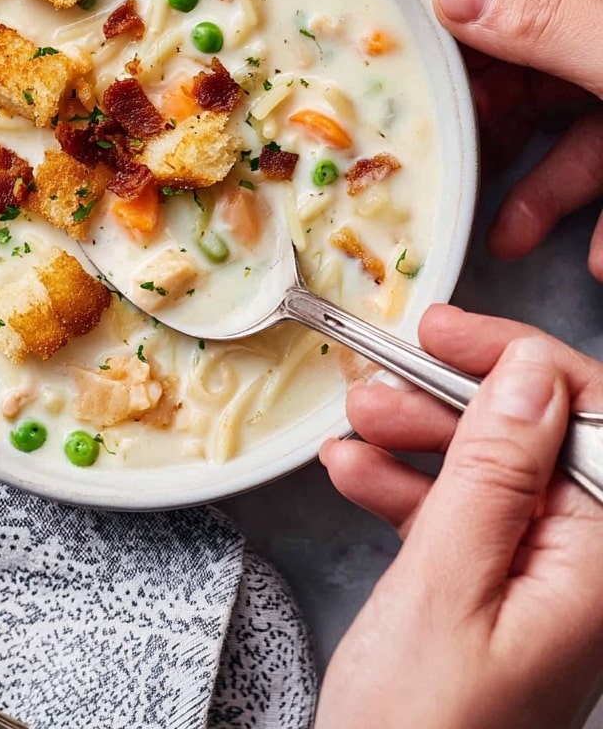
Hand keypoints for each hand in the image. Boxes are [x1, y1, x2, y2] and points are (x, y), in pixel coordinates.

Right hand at [316, 306, 602, 728]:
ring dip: (419, 441)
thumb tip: (530, 375)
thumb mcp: (445, 584)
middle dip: (455, 403)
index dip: (524, 364)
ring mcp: (541, 584)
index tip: (447, 335)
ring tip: (352, 429)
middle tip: (379, 383)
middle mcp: (586, 570)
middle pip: (537, 442)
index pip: (593, 423)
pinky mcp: (496, 596)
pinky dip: (405, 490)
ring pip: (492, 473)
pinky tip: (355, 476)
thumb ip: (492, 473)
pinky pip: (462, 517)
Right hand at [431, 0, 602, 277]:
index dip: (458, 17)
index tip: (404, 62)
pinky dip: (601, 214)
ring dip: (543, 186)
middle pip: (535, 58)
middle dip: (493, 119)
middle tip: (444, 157)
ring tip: (508, 237)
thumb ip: (548, 25)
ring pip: (575, 123)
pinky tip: (597, 256)